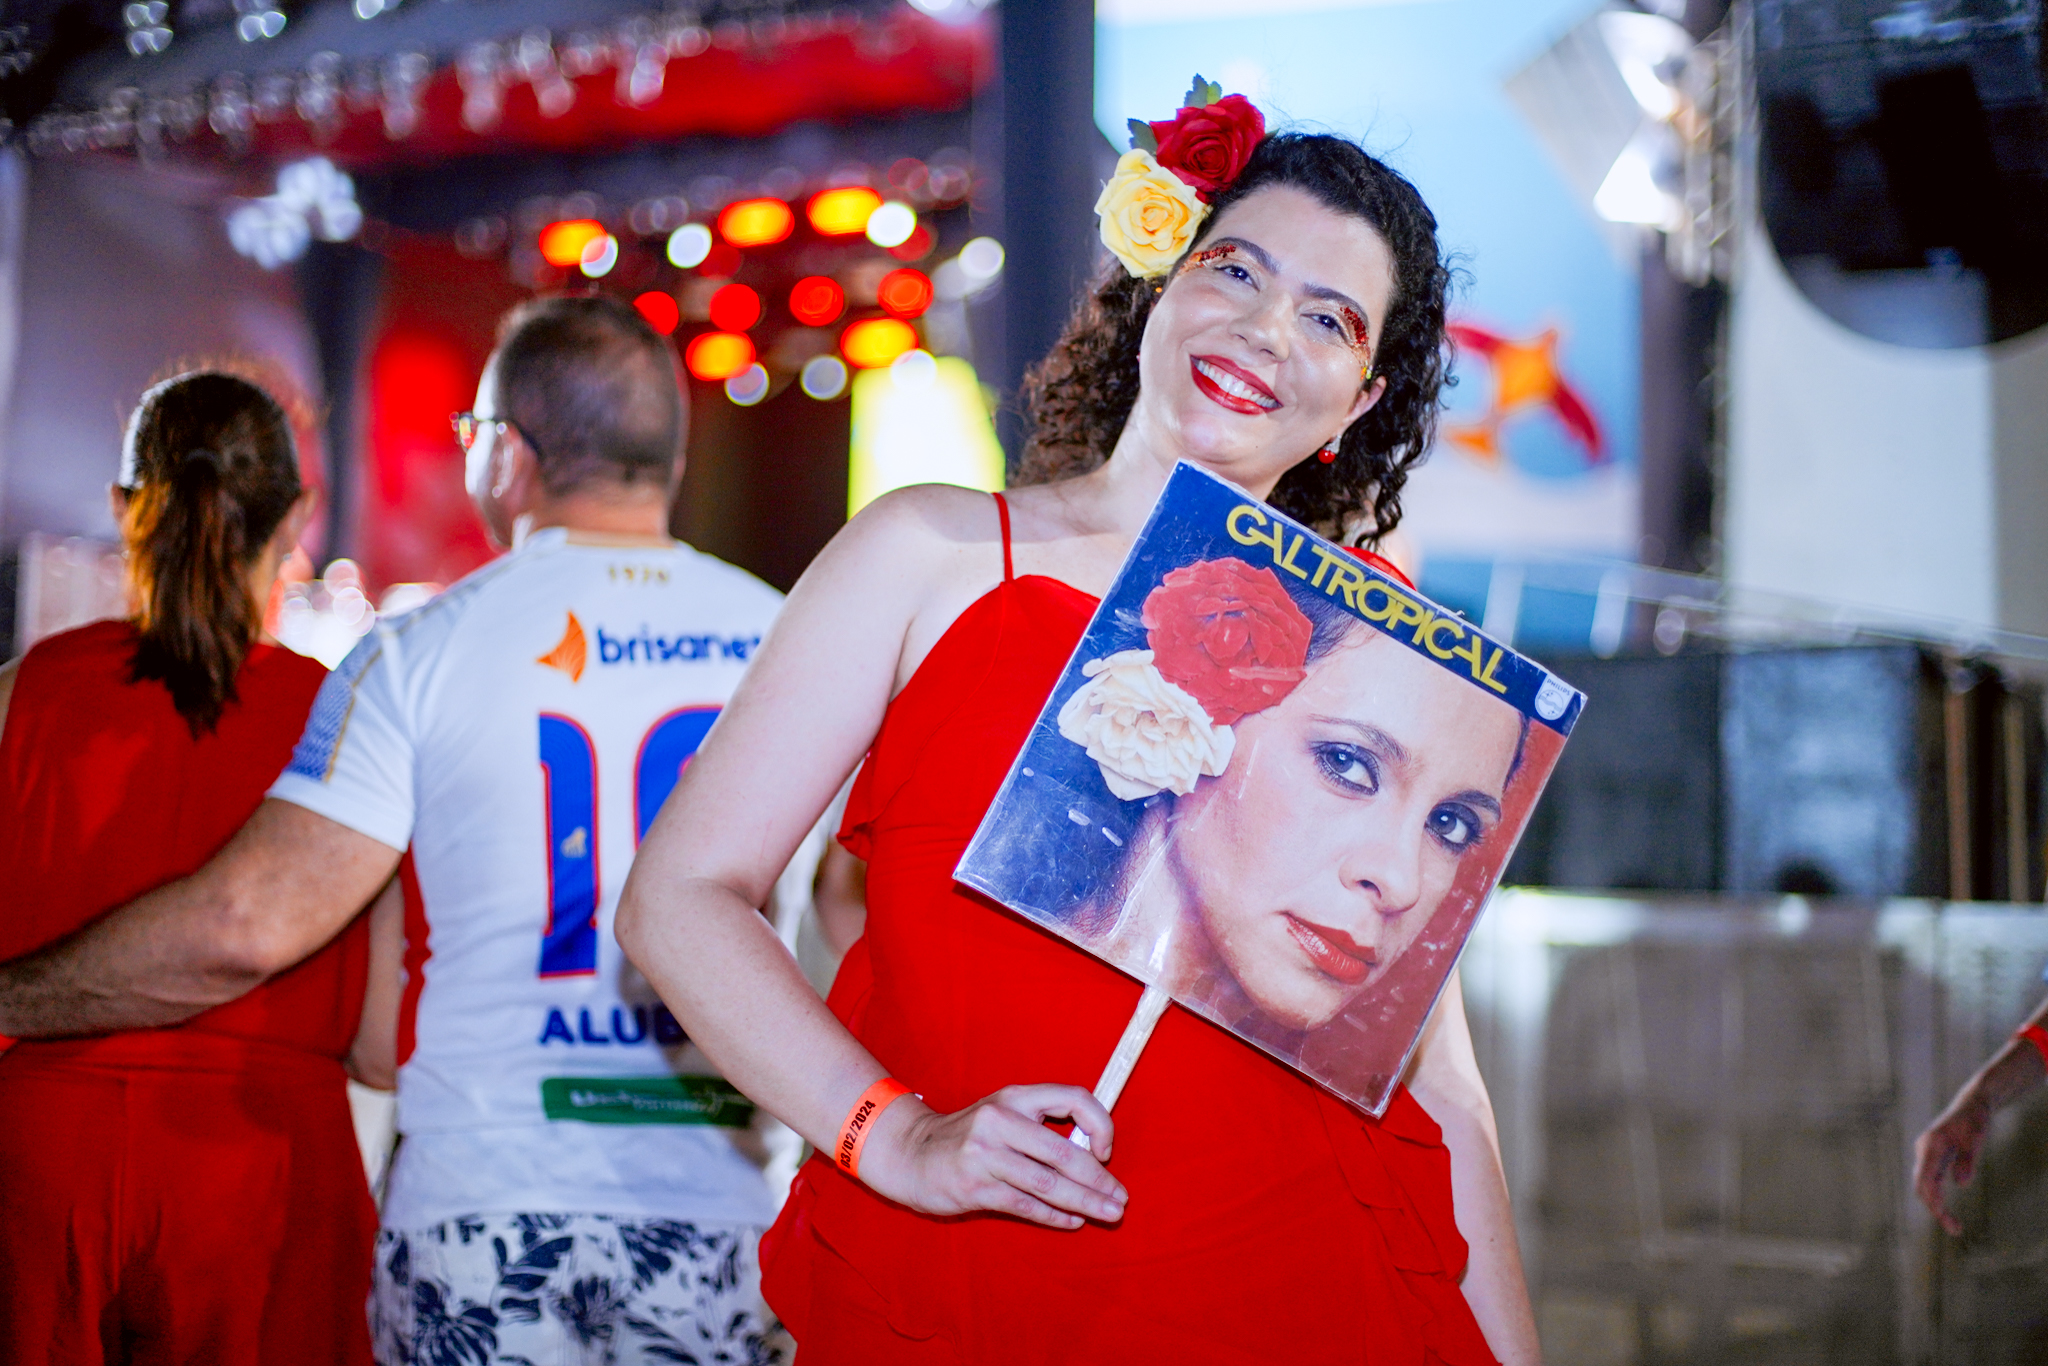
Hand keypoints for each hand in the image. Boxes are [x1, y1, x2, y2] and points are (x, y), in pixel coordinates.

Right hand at [856, 1084, 1127, 1229]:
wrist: (911, 1153)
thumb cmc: (969, 1136)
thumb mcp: (1003, 1114)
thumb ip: (1041, 1127)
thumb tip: (1094, 1153)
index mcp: (1014, 1097)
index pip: (1073, 1098)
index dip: (1100, 1123)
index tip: (1106, 1150)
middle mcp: (1001, 1121)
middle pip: (1065, 1152)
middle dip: (1099, 1180)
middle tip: (1120, 1199)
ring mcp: (986, 1155)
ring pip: (1048, 1184)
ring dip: (1085, 1202)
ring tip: (1108, 1214)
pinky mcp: (975, 1187)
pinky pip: (1026, 1206)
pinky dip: (1055, 1216)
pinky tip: (1073, 1221)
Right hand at [1913, 1090, 1990, 1236]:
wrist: (1972, 1105)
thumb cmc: (1975, 1120)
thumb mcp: (1977, 1138)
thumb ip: (1968, 1159)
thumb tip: (1961, 1184)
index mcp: (1930, 1146)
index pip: (1925, 1180)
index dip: (1934, 1202)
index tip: (1948, 1221)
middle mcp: (1924, 1151)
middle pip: (1922, 1186)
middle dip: (1936, 1209)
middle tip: (1956, 1230)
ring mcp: (1926, 1154)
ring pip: (1924, 1185)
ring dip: (1936, 1205)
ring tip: (1954, 1225)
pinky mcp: (1933, 1157)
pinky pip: (1930, 1181)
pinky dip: (1937, 1197)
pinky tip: (1946, 1209)